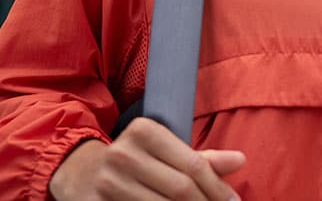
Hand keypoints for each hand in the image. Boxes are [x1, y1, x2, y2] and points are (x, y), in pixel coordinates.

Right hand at [49, 117, 244, 199]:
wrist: (81, 171)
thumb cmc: (136, 158)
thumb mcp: (166, 148)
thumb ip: (203, 157)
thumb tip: (240, 160)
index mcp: (144, 131)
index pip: (193, 165)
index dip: (217, 188)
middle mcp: (123, 154)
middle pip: (179, 189)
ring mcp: (108, 183)